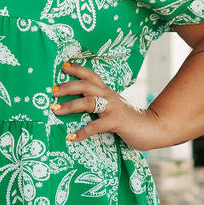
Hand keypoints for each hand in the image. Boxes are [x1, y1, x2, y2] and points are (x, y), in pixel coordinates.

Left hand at [51, 61, 166, 149]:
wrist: (151, 129)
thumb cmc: (127, 120)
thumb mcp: (111, 107)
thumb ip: (97, 104)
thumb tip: (74, 105)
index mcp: (107, 91)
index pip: (91, 75)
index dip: (77, 69)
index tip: (62, 66)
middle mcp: (109, 96)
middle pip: (86, 85)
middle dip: (67, 86)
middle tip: (52, 91)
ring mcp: (113, 108)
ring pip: (88, 102)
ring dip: (70, 105)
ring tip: (55, 110)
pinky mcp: (116, 122)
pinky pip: (96, 126)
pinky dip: (82, 132)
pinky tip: (71, 137)